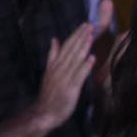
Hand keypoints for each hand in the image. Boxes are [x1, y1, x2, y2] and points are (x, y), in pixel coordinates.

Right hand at [33, 4, 106, 127]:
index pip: (67, 46)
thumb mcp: (49, 71)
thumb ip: (52, 55)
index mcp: (55, 64)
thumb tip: (54, 39)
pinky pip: (79, 76)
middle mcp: (59, 69)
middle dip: (81, 36)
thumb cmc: (49, 93)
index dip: (76, 34)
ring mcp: (65, 78)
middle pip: (71, 49)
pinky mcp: (71, 88)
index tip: (85, 24)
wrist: (43, 113)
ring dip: (83, 46)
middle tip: (91, 24)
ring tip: (91, 35)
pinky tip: (92, 57)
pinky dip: (85, 66)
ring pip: (75, 59)